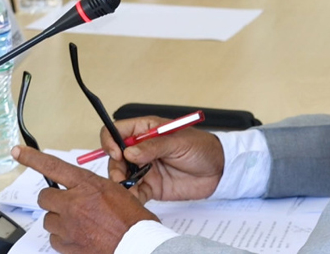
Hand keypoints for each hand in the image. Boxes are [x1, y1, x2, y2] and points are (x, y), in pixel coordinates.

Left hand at [11, 146, 157, 253]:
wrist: (137, 244)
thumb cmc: (132, 219)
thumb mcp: (116, 192)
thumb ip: (92, 189)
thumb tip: (80, 192)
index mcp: (87, 185)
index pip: (53, 167)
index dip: (32, 158)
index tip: (18, 152)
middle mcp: (74, 203)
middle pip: (45, 197)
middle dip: (53, 200)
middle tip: (68, 206)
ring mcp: (68, 225)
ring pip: (48, 220)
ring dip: (60, 220)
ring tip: (80, 224)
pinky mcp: (67, 245)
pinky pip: (55, 239)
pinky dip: (64, 238)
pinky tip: (80, 237)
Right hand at [101, 116, 224, 202]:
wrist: (218, 171)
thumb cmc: (202, 148)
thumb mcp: (179, 142)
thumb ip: (153, 147)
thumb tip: (129, 152)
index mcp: (146, 130)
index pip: (118, 131)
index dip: (111, 140)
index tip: (117, 153)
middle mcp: (142, 149)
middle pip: (116, 156)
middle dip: (115, 167)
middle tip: (122, 178)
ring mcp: (145, 168)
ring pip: (121, 175)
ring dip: (121, 183)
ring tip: (129, 190)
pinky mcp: (151, 186)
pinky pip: (134, 192)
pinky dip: (131, 197)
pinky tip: (135, 199)